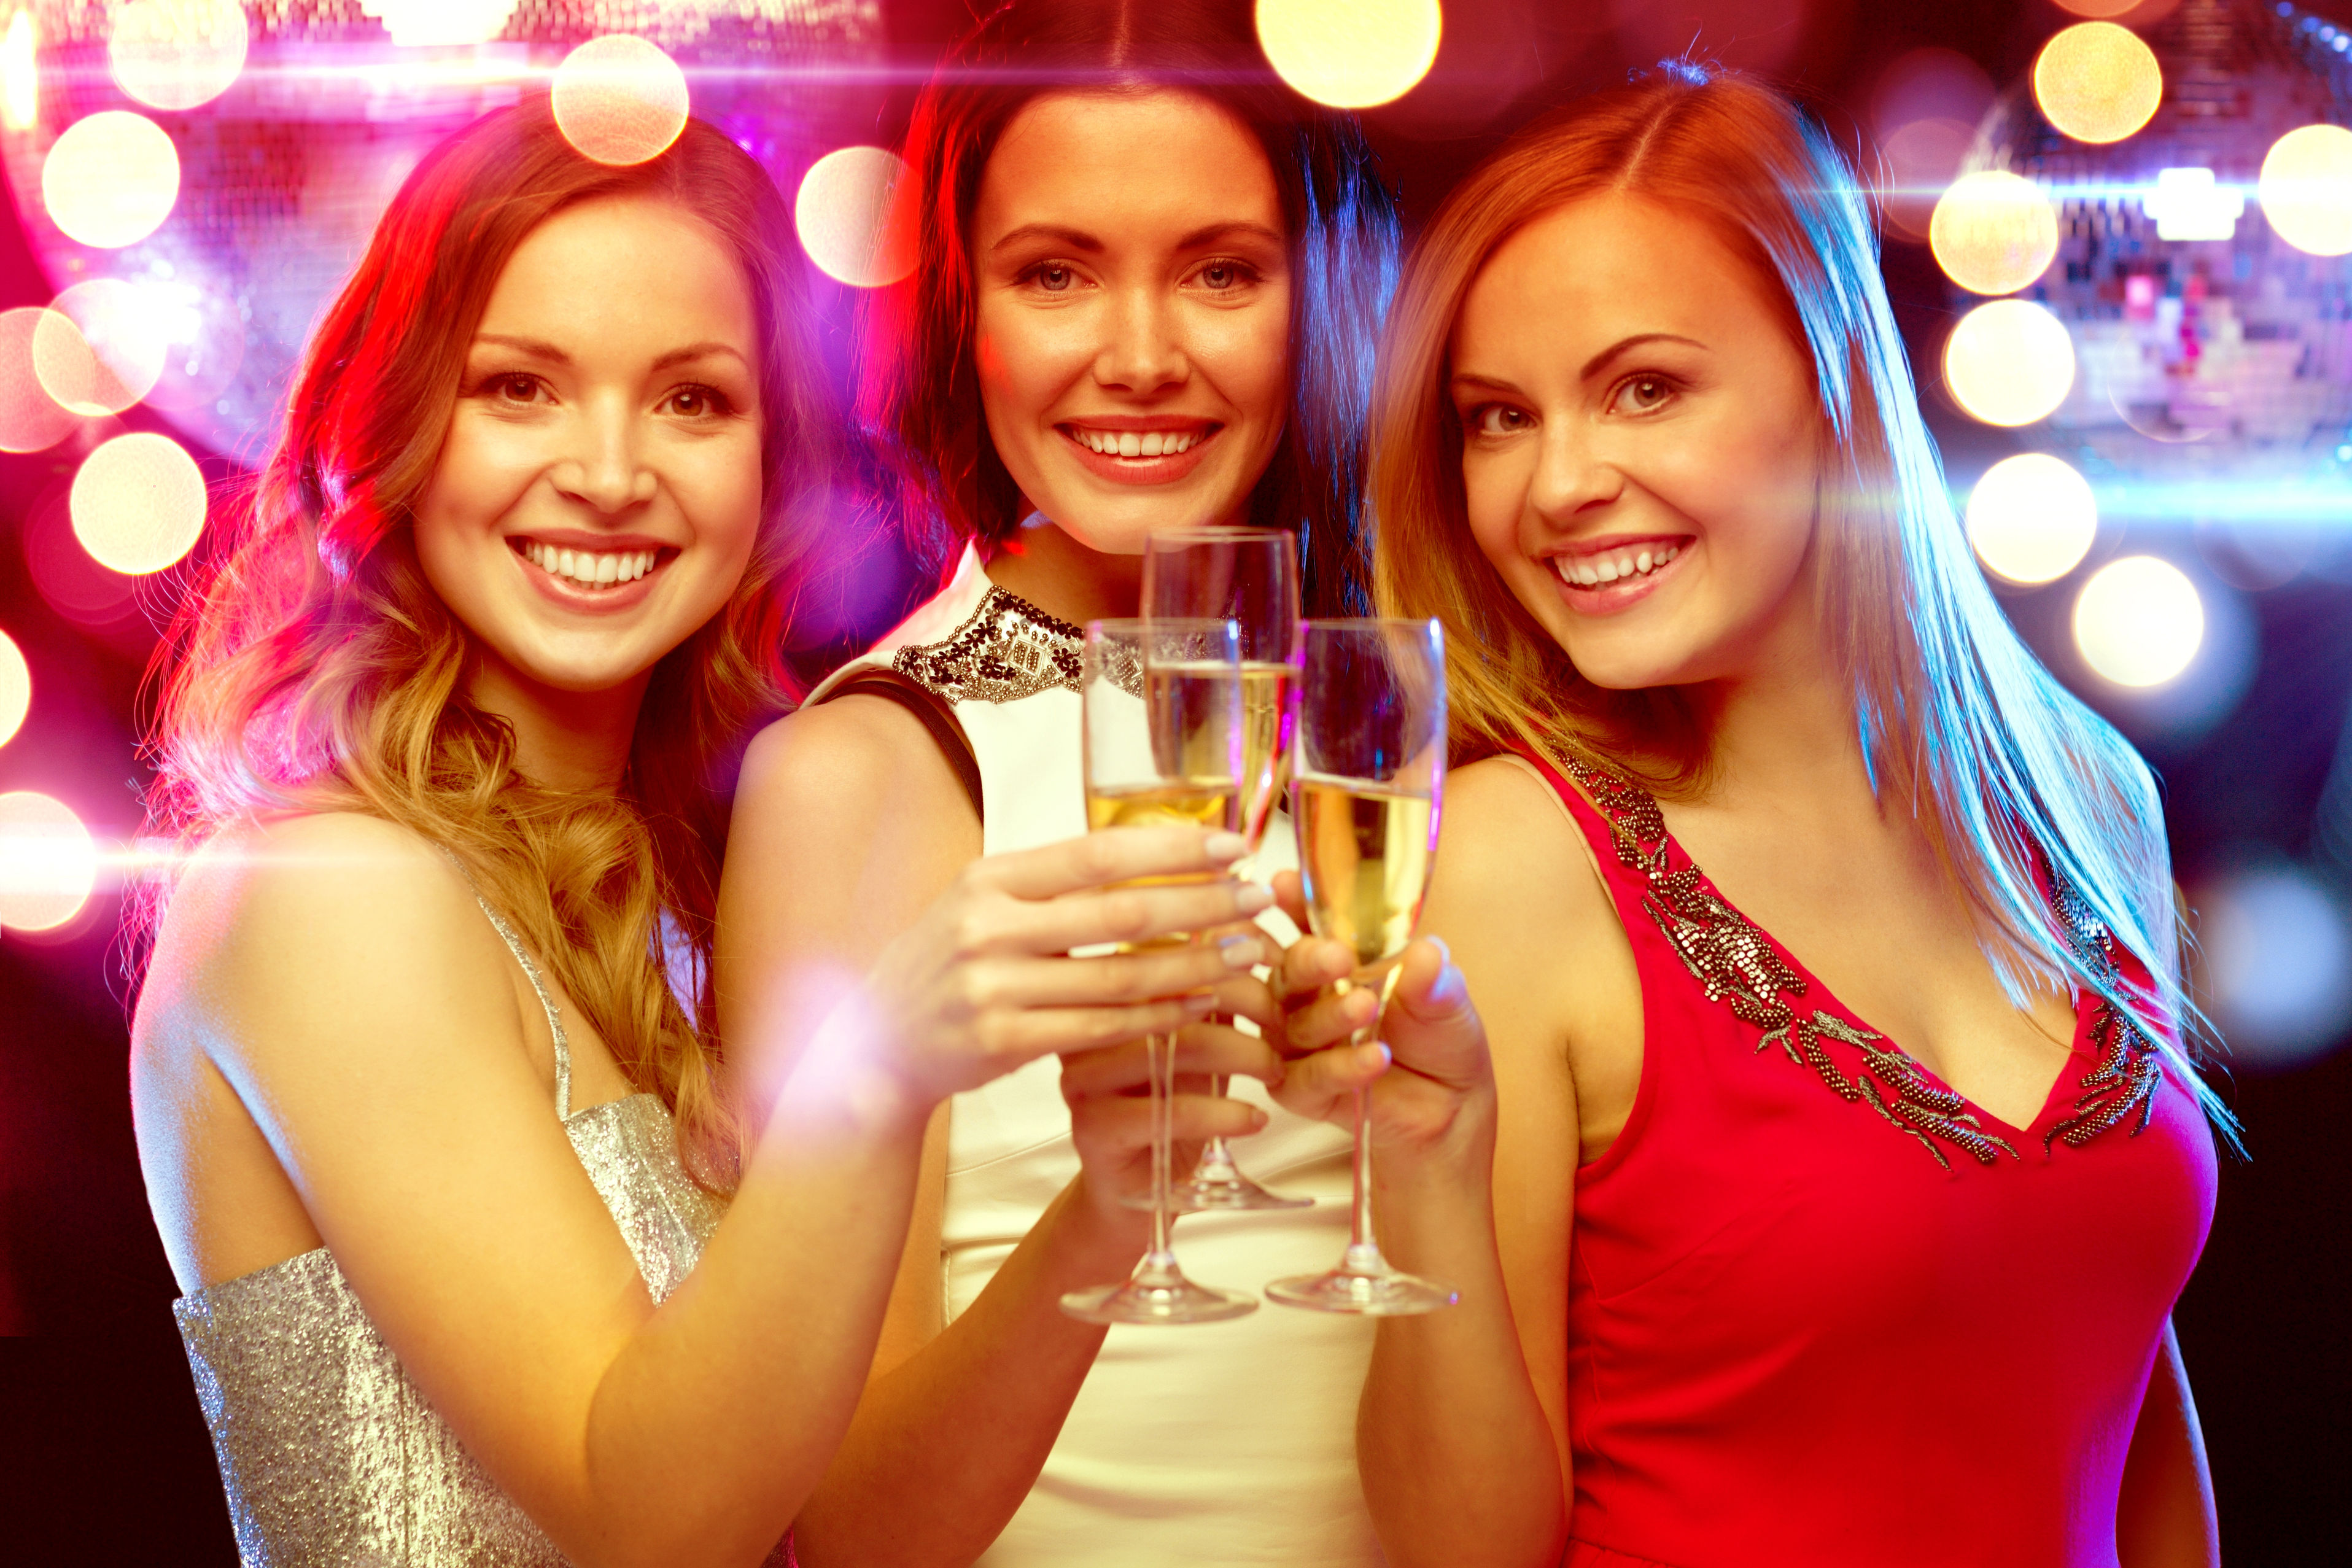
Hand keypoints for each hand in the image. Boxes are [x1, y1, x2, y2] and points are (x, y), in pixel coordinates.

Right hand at [807, 828, 1274, 1125]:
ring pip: (1118, 978)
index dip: (1170, 850)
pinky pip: (1100, 1029)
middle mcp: (987, 926)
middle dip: (1201, 905)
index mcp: (989, 878)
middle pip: (1117, 913)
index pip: (1094, 854)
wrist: (874, 1044)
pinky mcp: (1002, 1042)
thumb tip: (1150, 851)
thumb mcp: (980, 904)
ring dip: (1194, 965)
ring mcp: (992, 987)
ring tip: (1248, 953)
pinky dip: (1156, 1017)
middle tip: (1259, 898)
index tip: (1232, 846)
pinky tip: (1199, 1005)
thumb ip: (1050, 884)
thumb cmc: (945, 965)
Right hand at [1060, 939, 1284, 1220]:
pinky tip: (1255, 1119)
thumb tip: (1259, 916)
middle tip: (1288, 1018)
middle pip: (1172, 987)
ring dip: (1242, 1053)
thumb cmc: (1170, 1099)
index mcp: (1101, 983)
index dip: (1227, 945)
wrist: (1136, 1190)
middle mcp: (1080, 1022)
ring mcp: (1081, 1076)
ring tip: (1276, 1069)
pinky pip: (1168, 1111)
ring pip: (1174, 1046)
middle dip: (1245, 996)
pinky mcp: (1094, 1129)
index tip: (1276, 959)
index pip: (1163, 940)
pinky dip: (1225, 1112)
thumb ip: (1213, 982)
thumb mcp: (1195, 1032)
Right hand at [1267, 871, 1493, 1159]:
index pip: (1304, 925)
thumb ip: (1431, 975)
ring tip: (1369, 1008)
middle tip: (1339, 957)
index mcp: (1335, 961)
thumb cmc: (1440, 1038)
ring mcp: (1299, 1044)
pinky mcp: (1301, 1090)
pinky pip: (1307, 1077)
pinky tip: (1375, 1059)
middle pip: (1285, 972)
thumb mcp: (1446, 997)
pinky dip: (1341, 1067)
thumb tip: (1423, 953)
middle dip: (1308, 961)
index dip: (1292, 904)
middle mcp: (1308, 998)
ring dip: (1330, 1015)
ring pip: (1292, 1025)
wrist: (1452, 1106)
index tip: (1287, 886)